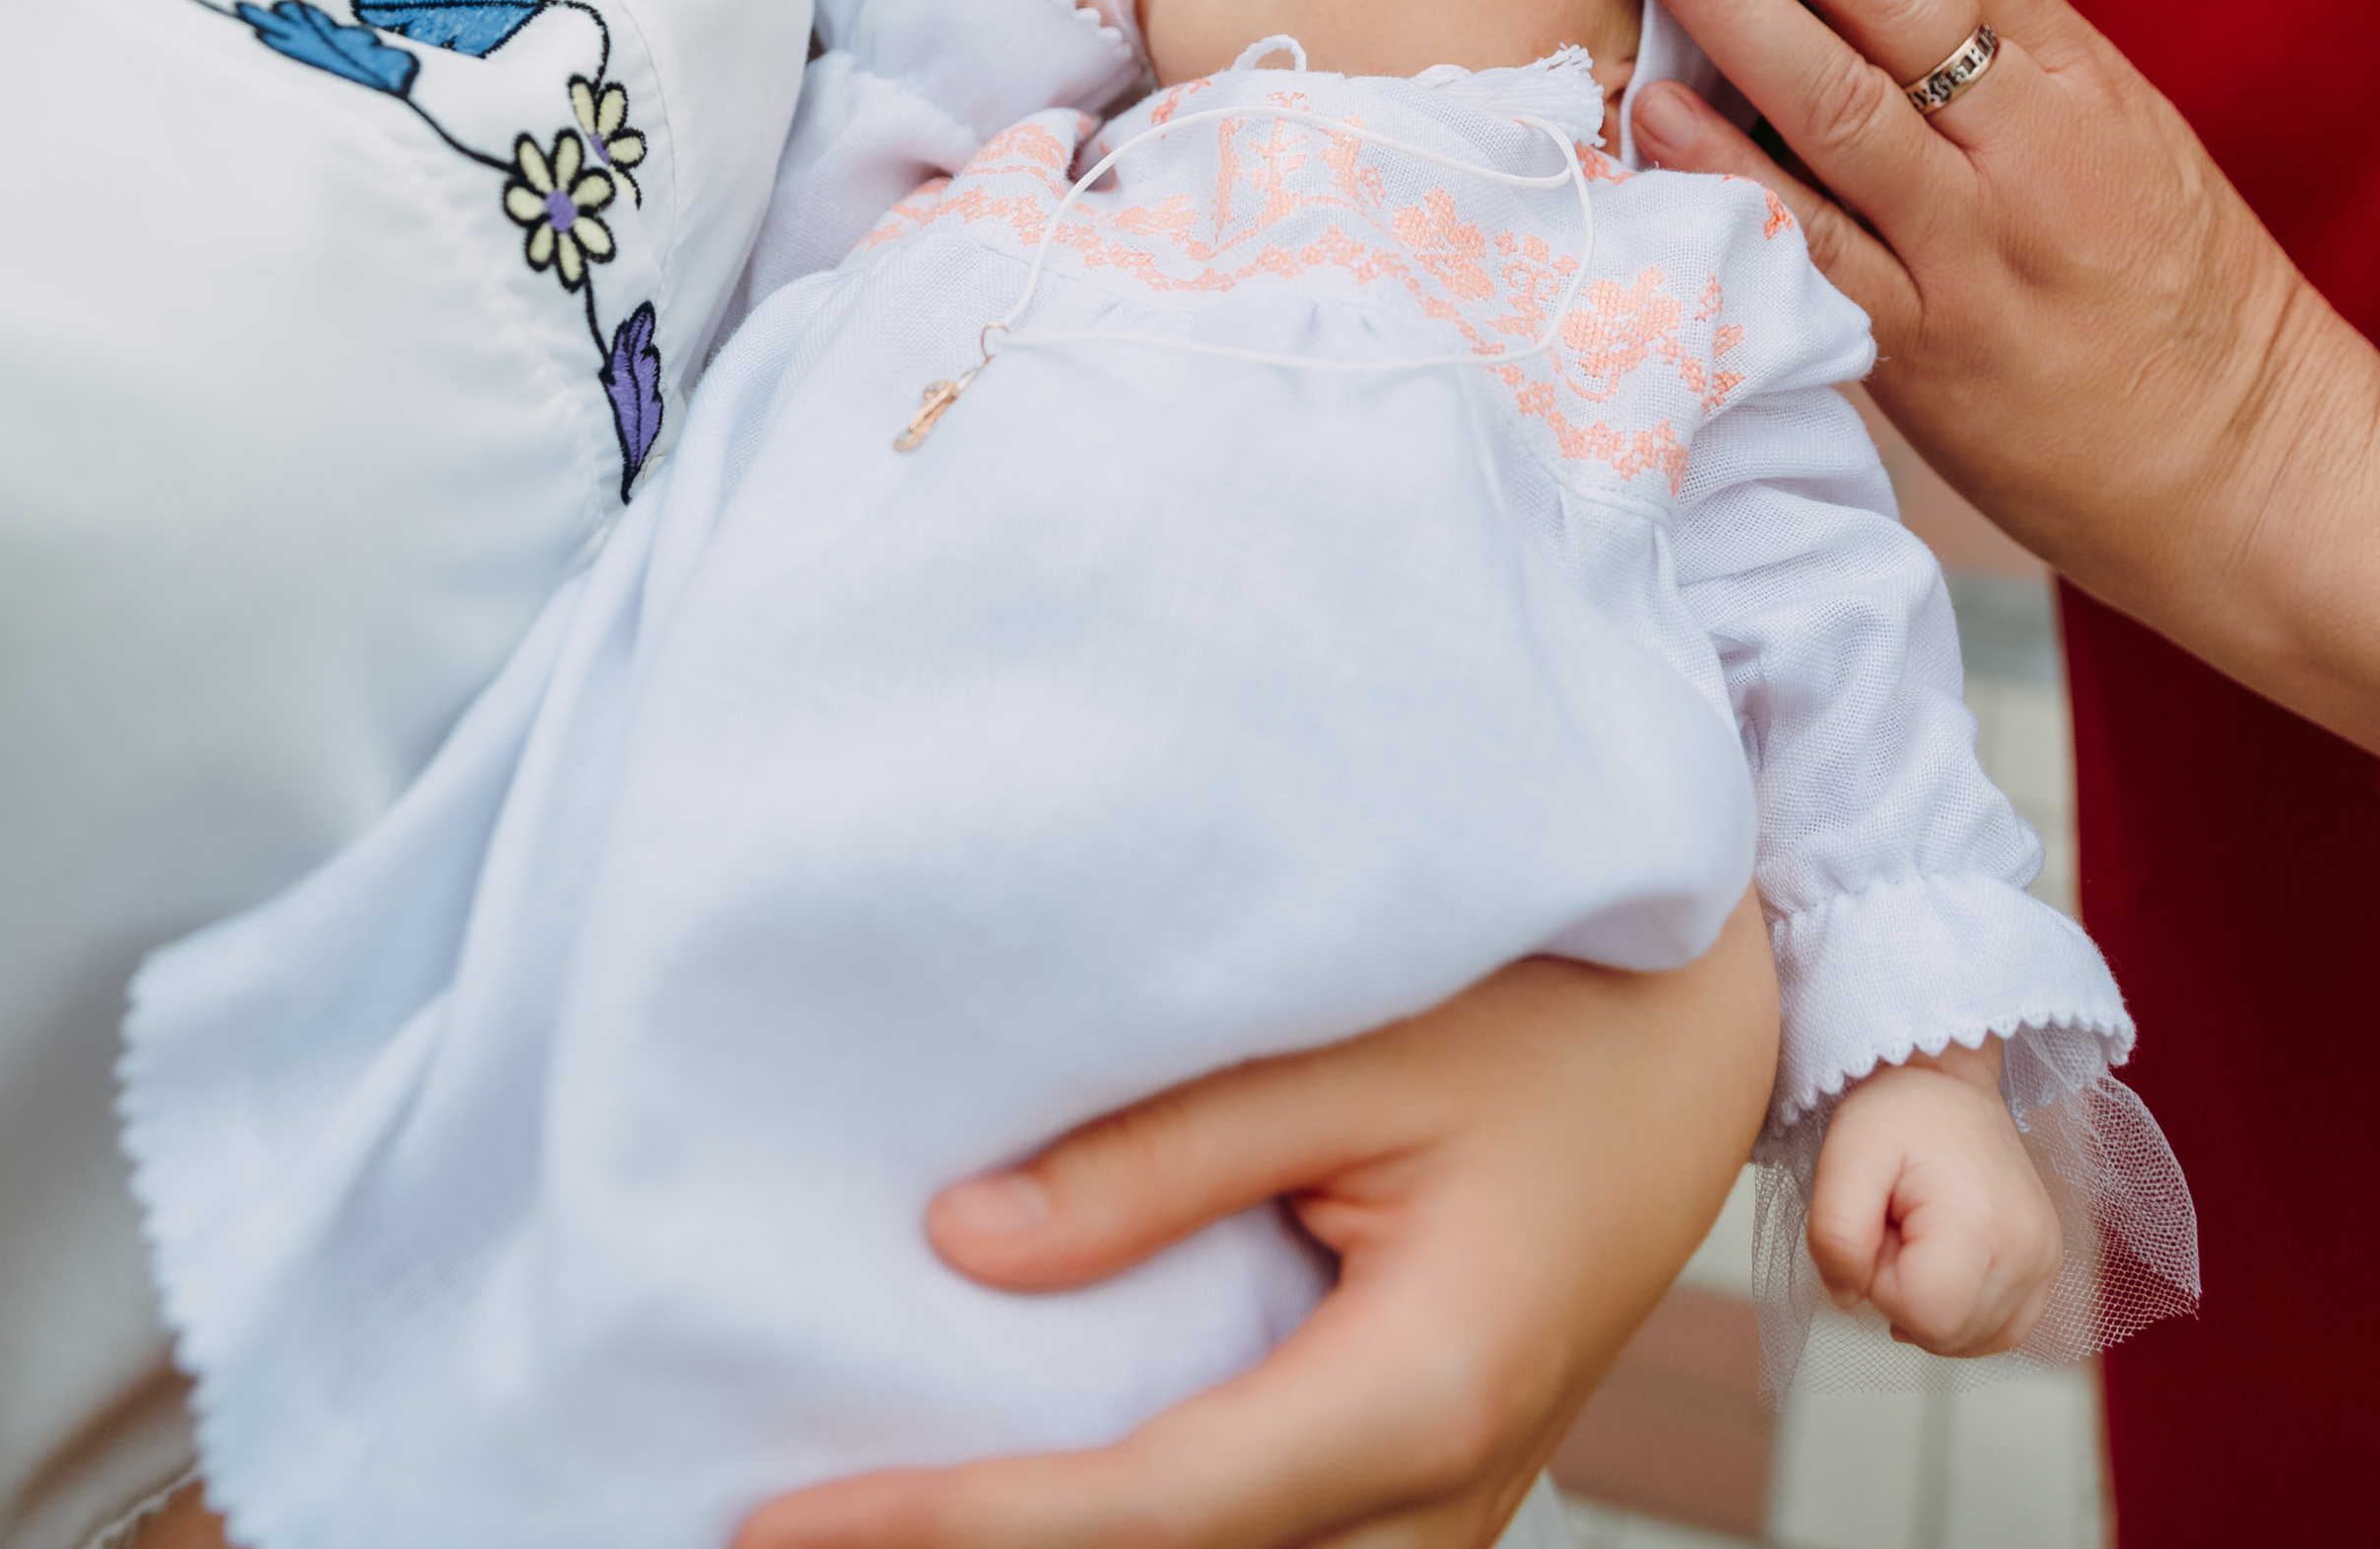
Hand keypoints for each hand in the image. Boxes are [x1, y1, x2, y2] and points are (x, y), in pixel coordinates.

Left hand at [738, 897, 1777, 1548]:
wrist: (1712, 1024)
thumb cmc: (1554, 1004)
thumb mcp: (1358, 1048)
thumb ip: (1160, 1157)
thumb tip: (964, 1249)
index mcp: (1429, 1381)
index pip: (1147, 1509)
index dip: (954, 1529)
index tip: (788, 1525)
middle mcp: (1451, 1481)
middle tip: (797, 1536)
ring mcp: (1459, 1495)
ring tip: (903, 1520)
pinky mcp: (1447, 1469)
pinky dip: (1171, 1541)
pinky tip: (1057, 1500)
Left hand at [1609, 0, 2379, 741]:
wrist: (2249, 469)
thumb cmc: (2166, 299)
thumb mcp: (2107, 142)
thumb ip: (1998, 60)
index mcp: (2077, 81)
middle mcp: (2027, 145)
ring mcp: (1974, 246)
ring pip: (1838, 97)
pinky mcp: (1927, 352)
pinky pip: (1815, 247)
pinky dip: (1732, 176)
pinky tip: (1654, 112)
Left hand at [1808, 1039, 2060, 1354]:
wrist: (1948, 1083)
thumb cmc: (1897, 1111)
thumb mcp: (1844, 1156)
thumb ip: (1834, 1237)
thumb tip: (1848, 1299)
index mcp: (1982, 1227)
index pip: (1924, 1315)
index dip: (1880, 1283)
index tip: (1878, 1226)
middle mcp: (2030, 1255)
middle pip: (1946, 1334)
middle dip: (1901, 1290)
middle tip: (1895, 1221)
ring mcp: (2046, 1265)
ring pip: (1970, 1340)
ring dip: (1928, 1300)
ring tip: (1918, 1232)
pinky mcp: (2047, 1268)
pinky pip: (1998, 1330)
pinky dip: (1960, 1310)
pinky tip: (1940, 1259)